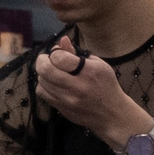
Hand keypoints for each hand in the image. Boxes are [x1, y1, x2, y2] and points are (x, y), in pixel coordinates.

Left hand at [33, 34, 149, 141]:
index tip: (57, 52)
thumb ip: (77, 53)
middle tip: (47, 59)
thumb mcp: (98, 65)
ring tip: (52, 72)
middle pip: (46, 70)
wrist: (112, 114)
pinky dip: (43, 85)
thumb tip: (61, 40)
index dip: (54, 52)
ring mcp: (68, 100)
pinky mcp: (62, 109)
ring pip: (41, 82)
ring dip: (43, 73)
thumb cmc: (106, 85)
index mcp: (89, 72)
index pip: (59, 58)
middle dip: (42, 61)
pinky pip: (42, 94)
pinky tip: (51, 83)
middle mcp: (77, 87)